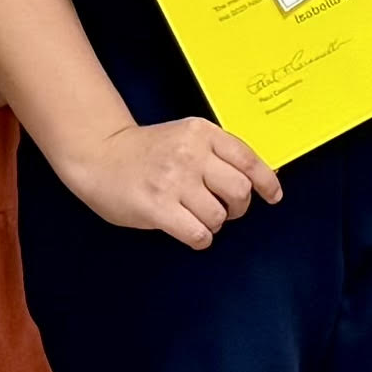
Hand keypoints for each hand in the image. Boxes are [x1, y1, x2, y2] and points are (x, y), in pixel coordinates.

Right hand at [68, 115, 278, 248]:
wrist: (98, 155)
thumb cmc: (146, 151)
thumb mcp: (185, 137)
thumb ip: (218, 152)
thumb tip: (261, 178)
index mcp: (201, 133)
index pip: (248, 159)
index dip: (267, 182)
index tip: (273, 196)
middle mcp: (190, 154)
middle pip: (240, 190)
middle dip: (239, 207)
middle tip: (226, 210)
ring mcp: (173, 181)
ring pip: (219, 216)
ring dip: (214, 224)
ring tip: (196, 217)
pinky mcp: (158, 207)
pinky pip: (199, 234)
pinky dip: (200, 238)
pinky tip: (189, 231)